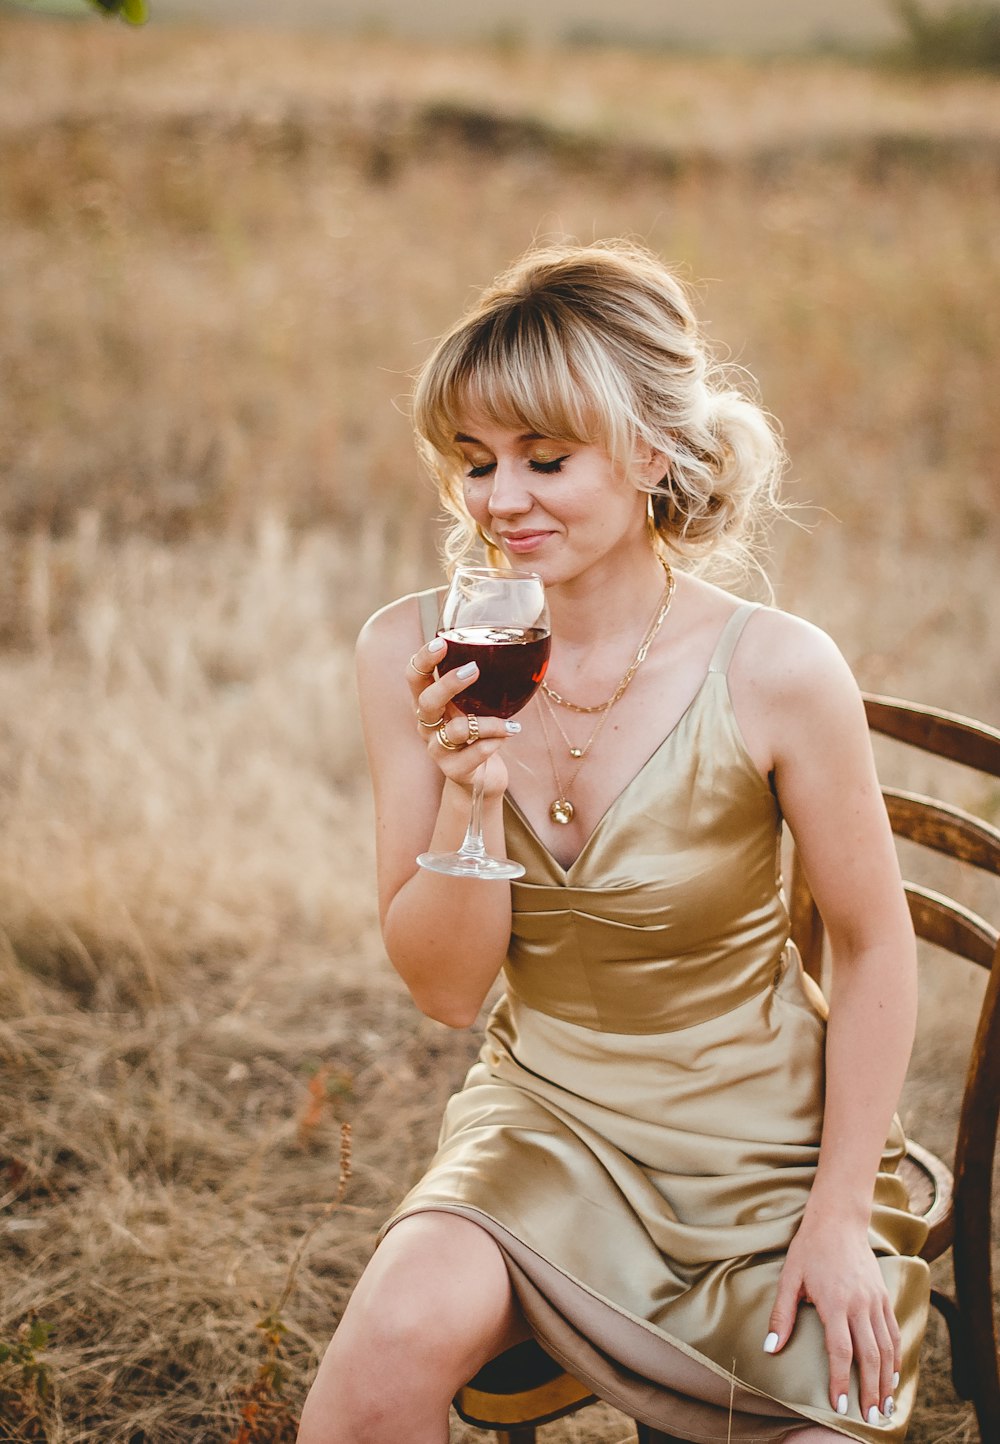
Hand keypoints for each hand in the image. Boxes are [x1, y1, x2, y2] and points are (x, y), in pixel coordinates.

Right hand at [407, 640, 517, 796]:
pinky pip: (475, 753)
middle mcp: (427, 725)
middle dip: (448, 684)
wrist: (482, 778)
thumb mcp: (473, 706)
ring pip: (458, 730)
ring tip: (511, 723)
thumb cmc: (478, 734)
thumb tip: (505, 646)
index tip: (441, 642)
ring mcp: (438, 749)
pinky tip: (509, 735)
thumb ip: (478, 684)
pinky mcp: (454, 770)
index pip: (415, 677)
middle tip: (474, 670)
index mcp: (429, 704)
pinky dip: (495, 742)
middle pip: (426, 701)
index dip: (423, 659)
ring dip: (489, 722)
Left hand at [764, 1217, 900, 1424]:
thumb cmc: (809, 1248)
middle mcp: (860, 1304)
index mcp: (835, 1302)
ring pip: (887, 1348)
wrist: (838, 1220)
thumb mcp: (789, 1278)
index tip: (840, 1406)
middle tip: (870, 1418)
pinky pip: (894, 1332)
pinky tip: (892, 1376)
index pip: (842, 1351)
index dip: (841, 1381)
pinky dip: (896, 1357)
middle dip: (870, 1390)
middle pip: (871, 1356)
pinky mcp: (884, 1296)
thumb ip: (782, 1315)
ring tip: (885, 1407)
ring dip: (887, 1380)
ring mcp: (876, 1300)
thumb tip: (770, 1349)